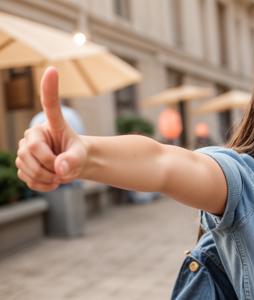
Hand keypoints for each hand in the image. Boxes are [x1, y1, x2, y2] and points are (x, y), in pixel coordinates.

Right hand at [15, 67, 86, 190]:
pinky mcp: (21, 163)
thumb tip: (60, 168)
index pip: (50, 104)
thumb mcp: (80, 157)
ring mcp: (24, 148)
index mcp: (52, 124)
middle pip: (31, 151)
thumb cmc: (78, 155)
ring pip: (26, 166)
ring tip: (58, 174)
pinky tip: (51, 180)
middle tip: (63, 171)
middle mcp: (33, 133)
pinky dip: (41, 184)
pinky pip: (26, 178)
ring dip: (45, 177)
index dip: (49, 88)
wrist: (72, 166)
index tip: (53, 69)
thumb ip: (73, 161)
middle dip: (48, 166)